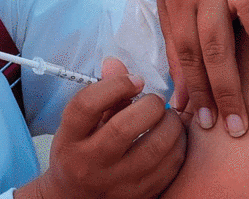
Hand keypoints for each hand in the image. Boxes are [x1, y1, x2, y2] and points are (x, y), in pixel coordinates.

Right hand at [15, 58, 185, 198]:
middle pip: (123, 128)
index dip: (115, 85)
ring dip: (171, 124)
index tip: (134, 80)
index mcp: (70, 140)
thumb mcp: (79, 125)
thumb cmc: (78, 154)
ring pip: (154, 149)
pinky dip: (178, 145)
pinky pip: (170, 167)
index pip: (86, 106)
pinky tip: (173, 137)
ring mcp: (117, 184)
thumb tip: (117, 63)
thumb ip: (101, 95)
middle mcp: (89, 164)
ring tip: (168, 117)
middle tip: (154, 101)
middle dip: (149, 105)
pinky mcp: (141, 195)